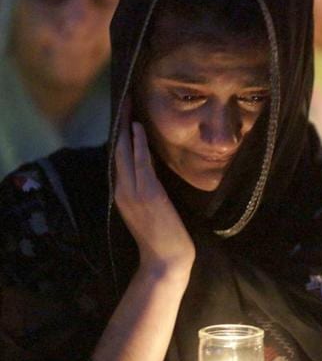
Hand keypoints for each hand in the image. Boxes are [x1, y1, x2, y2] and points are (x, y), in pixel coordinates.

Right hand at [114, 99, 194, 272]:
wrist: (166, 260)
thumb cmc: (162, 237)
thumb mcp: (149, 210)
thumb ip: (145, 190)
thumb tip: (149, 168)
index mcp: (121, 194)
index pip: (117, 159)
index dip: (118, 136)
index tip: (121, 115)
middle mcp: (122, 190)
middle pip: (116, 150)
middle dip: (119, 124)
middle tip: (122, 100)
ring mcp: (134, 192)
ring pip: (125, 152)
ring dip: (126, 127)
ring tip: (128, 105)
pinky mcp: (149, 194)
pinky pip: (141, 162)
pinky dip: (137, 144)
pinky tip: (138, 128)